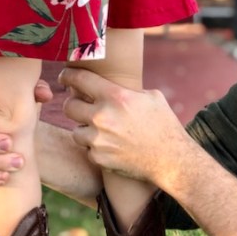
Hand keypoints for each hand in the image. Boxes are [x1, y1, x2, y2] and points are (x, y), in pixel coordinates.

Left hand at [59, 67, 191, 186]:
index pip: (79, 79)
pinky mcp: (99, 158)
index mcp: (115, 96)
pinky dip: (94, 148)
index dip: (68, 75)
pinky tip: (108, 145)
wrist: (171, 160)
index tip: (64, 76)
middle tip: (81, 106)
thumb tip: (109, 80)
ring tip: (98, 129)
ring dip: (83, 129)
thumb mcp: (150, 96)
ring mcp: (99, 140)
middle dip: (73, 104)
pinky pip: (87, 149)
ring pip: (75, 130)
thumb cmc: (163, 124)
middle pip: (68, 106)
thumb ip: (126, 88)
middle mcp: (103, 116)